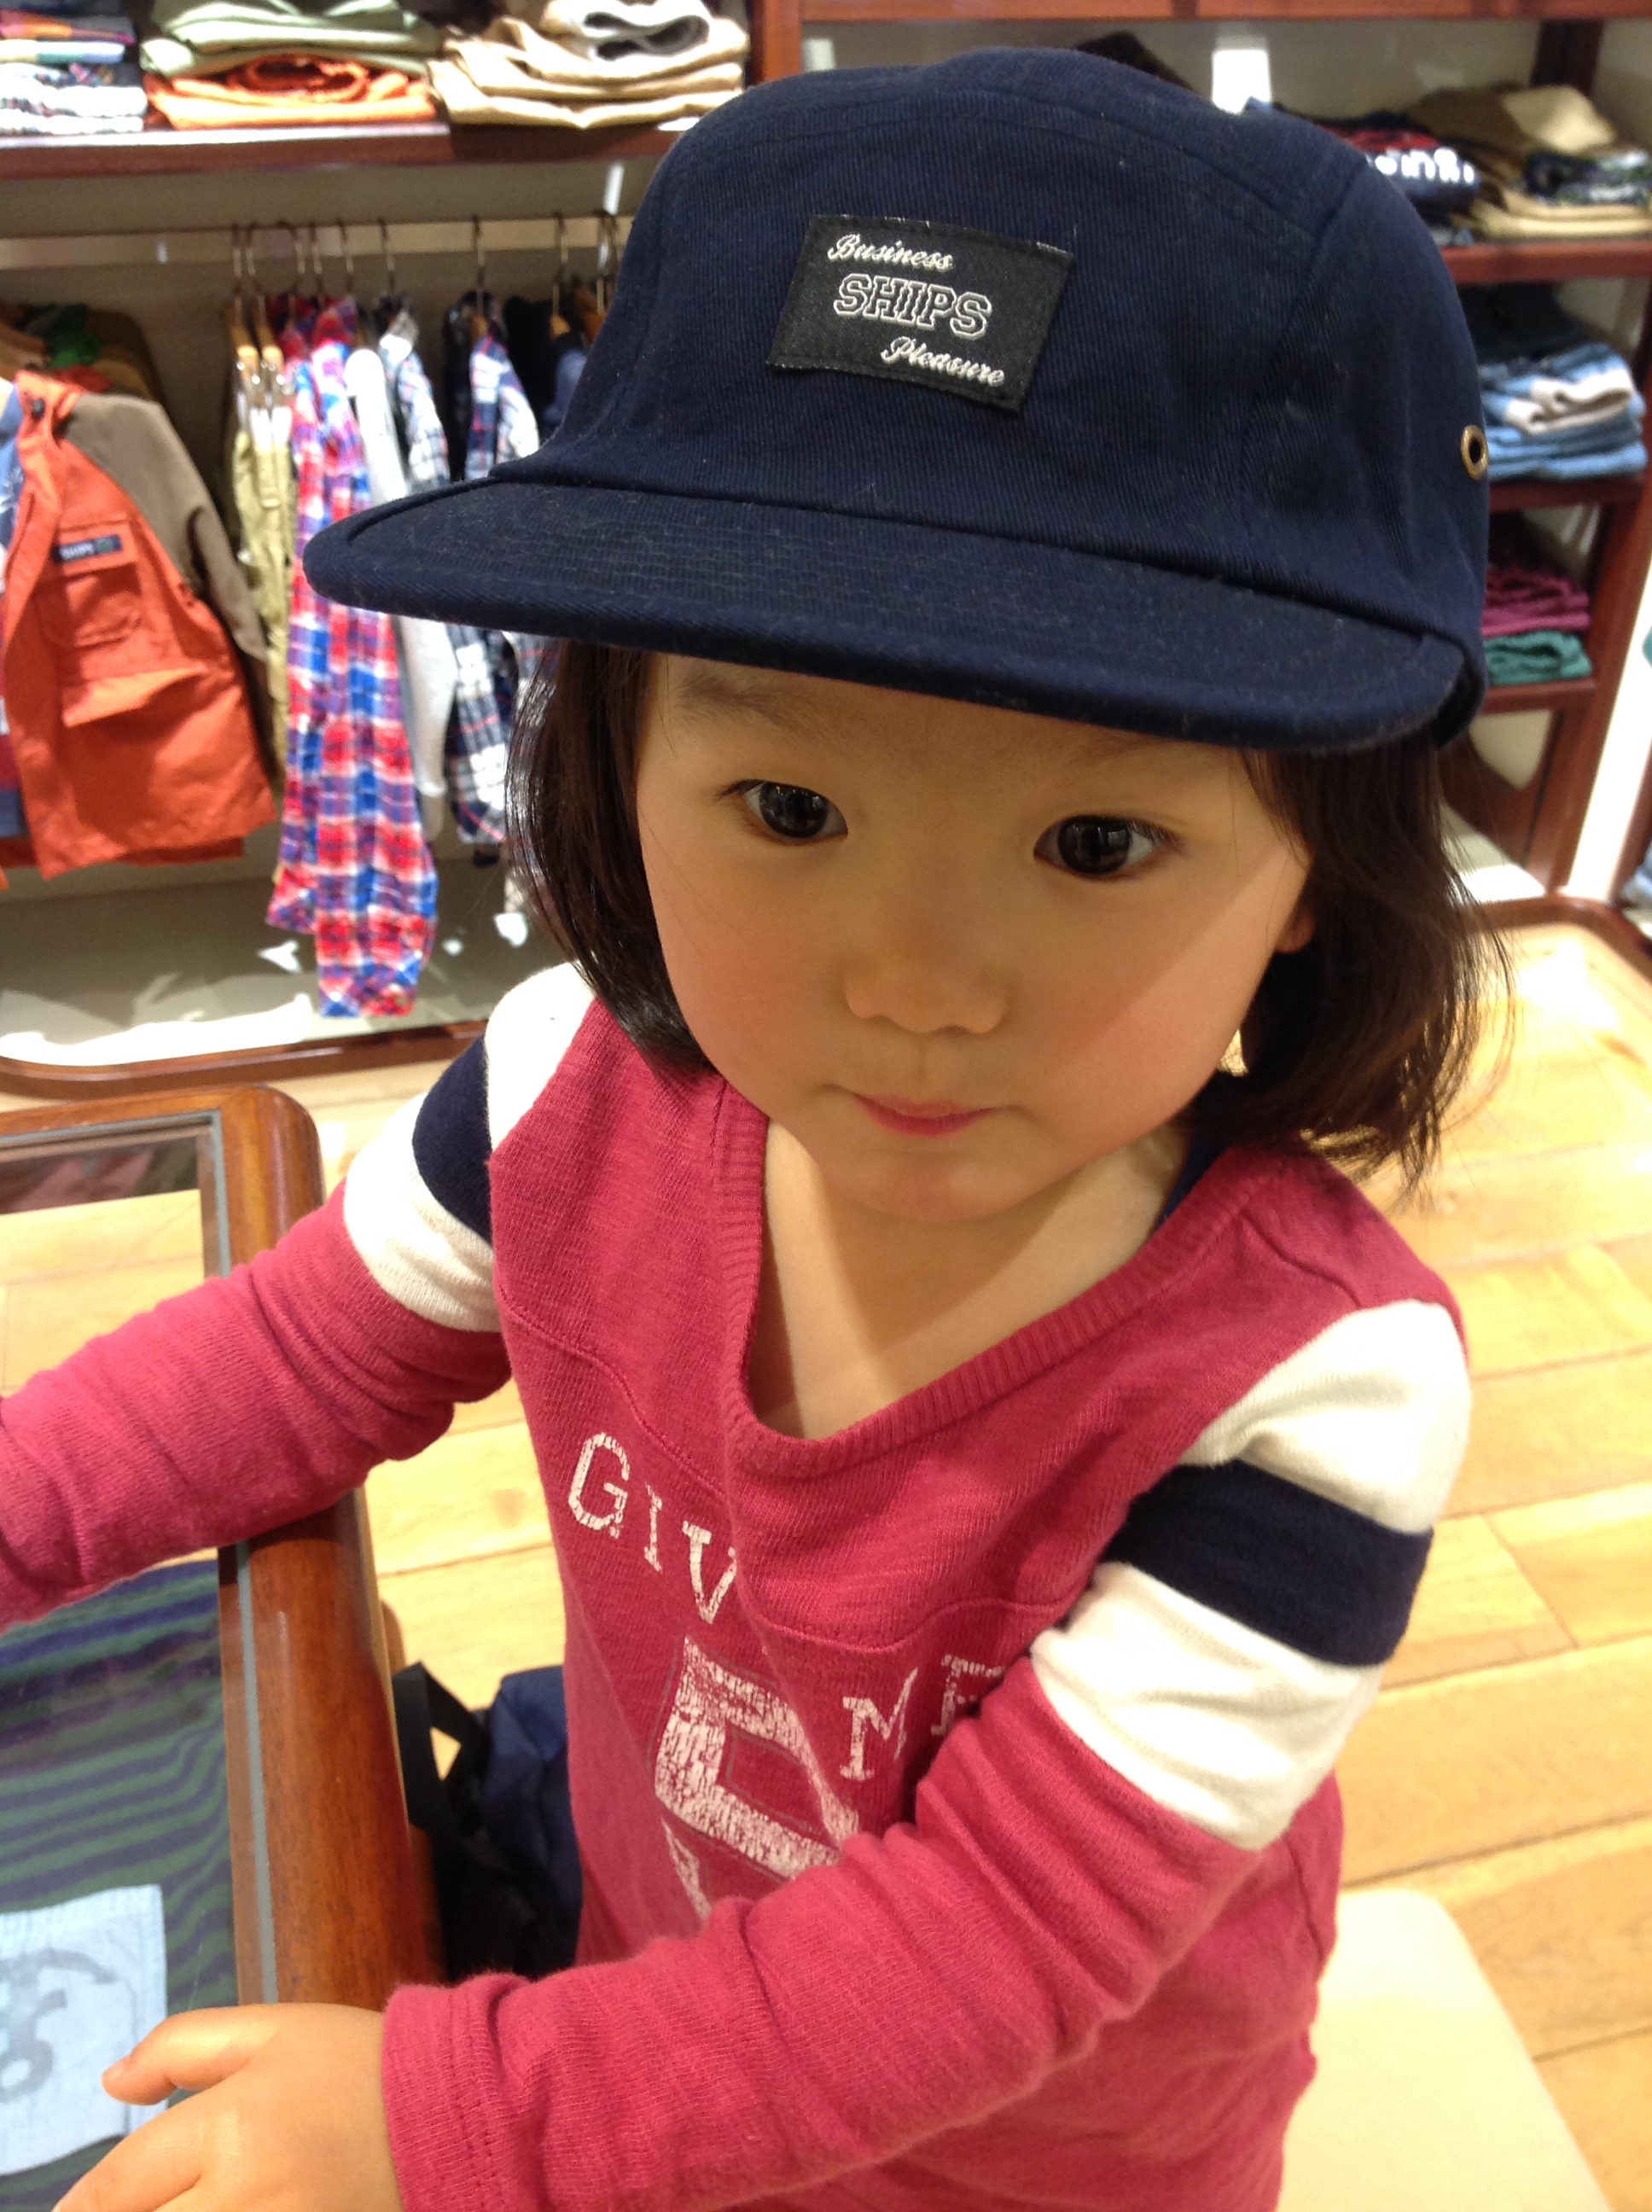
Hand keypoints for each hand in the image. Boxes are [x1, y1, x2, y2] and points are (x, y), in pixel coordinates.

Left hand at [56, 2005, 402, 2211]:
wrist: (463, 2115)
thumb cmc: (365, 2066)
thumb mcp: (277, 2029)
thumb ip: (184, 2046)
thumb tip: (111, 2083)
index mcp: (231, 2125)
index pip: (115, 2189)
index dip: (83, 2208)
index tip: (79, 2210)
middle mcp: (244, 2196)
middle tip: (140, 2203)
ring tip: (191, 2205)